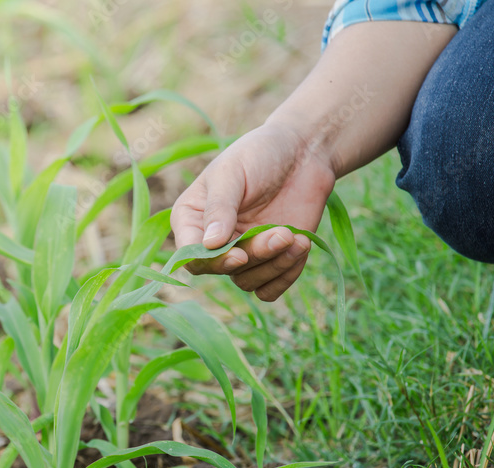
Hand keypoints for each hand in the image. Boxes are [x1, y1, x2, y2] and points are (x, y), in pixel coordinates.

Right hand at [170, 123, 335, 301]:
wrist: (304, 152)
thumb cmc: (260, 153)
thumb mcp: (232, 173)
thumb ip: (219, 207)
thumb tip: (209, 244)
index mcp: (192, 219)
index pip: (189, 255)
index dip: (211, 261)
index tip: (239, 254)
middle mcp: (213, 242)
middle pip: (222, 270)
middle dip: (255, 255)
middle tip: (283, 234)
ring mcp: (242, 253)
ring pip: (247, 282)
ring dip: (274, 265)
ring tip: (296, 237)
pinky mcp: (269, 262)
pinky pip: (269, 290)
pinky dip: (286, 276)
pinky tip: (301, 246)